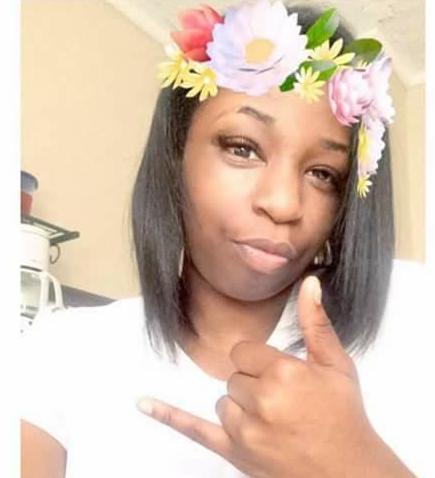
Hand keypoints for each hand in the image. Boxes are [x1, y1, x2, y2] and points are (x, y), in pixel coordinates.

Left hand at [137, 276, 414, 477]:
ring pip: (223, 401)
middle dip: (254, 383)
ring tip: (274, 418)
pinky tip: (144, 402)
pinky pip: (194, 430)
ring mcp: (244, 429)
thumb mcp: (336, 365)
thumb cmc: (344, 416)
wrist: (349, 472)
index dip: (261, 361)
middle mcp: (260, 399)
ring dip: (241, 405)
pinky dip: (168, 415)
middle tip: (284, 400)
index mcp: (282, 373)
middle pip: (233, 376)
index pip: (244, 352)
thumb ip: (316, 322)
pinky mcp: (234, 452)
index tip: (279, 373)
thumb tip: (309, 283)